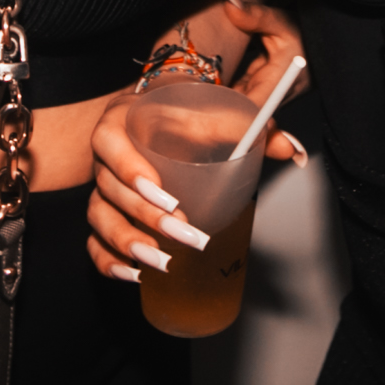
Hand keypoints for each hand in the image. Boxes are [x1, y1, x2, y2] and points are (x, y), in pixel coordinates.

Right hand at [85, 0, 308, 283]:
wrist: (166, 114)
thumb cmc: (187, 112)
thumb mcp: (215, 110)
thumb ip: (250, 127)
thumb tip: (290, 149)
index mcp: (122, 119)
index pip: (111, 143)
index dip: (131, 171)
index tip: (167, 196)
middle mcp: (106, 154)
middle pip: (109, 189)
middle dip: (146, 217)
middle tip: (185, 234)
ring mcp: (103, 186)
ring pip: (99, 218)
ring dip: (127, 243)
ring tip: (161, 261)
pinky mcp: (106, 212)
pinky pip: (94, 240)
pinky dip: (108, 260)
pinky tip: (133, 274)